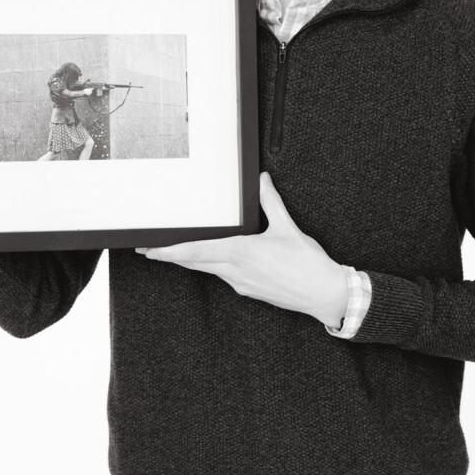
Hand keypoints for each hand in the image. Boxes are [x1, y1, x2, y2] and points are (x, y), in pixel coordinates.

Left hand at [137, 172, 348, 325]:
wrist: (325, 294)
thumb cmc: (308, 263)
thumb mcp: (288, 227)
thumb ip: (271, 202)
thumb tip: (262, 180)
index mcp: (242, 252)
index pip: (197, 251)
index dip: (171, 251)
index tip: (152, 250)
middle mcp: (236, 271)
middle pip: (195, 262)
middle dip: (171, 256)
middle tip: (149, 250)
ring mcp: (241, 284)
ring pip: (208, 270)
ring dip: (189, 261)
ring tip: (172, 253)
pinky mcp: (249, 291)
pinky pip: (224, 276)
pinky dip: (211, 266)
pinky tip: (212, 260)